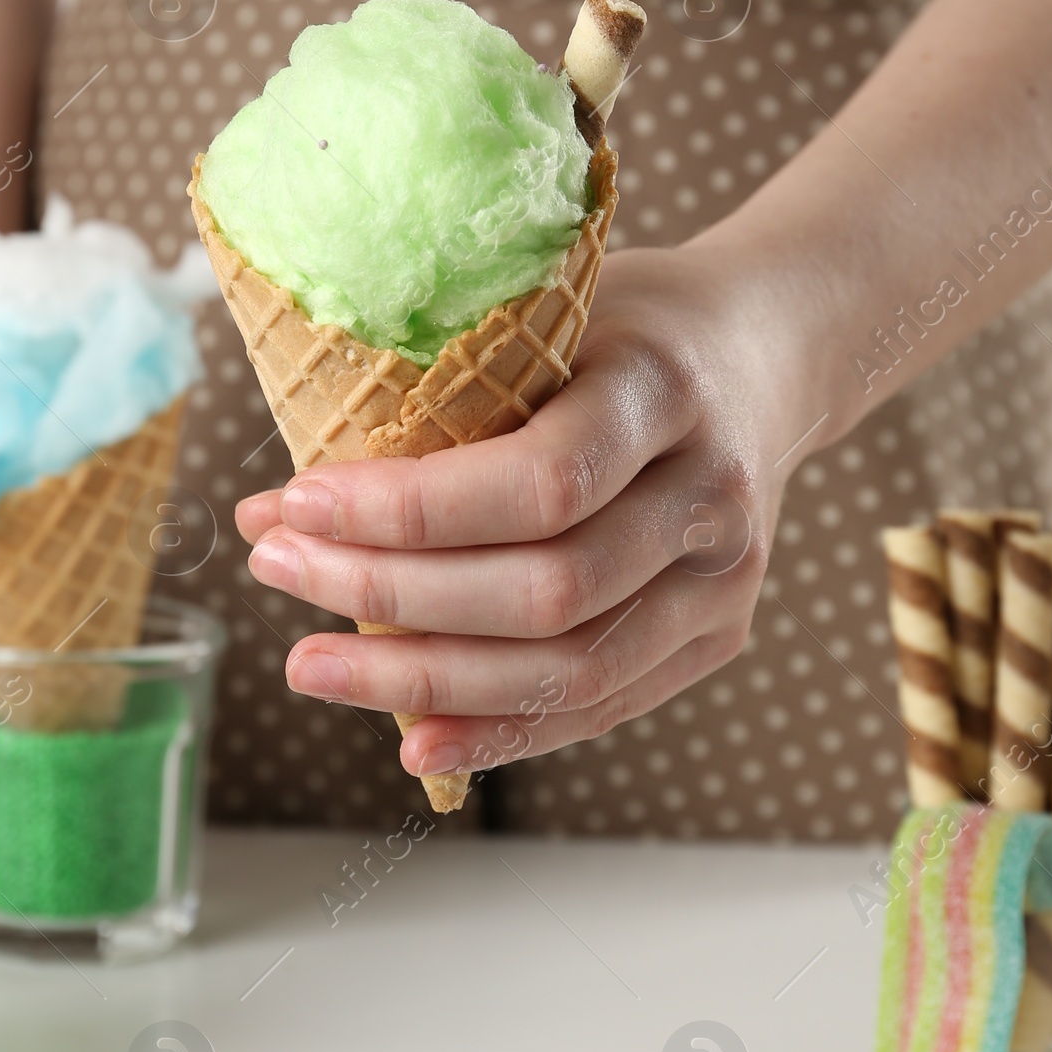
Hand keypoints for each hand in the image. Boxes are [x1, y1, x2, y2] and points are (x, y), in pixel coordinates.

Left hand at [235, 238, 818, 784]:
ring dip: (425, 680)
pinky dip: (500, 731)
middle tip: (279, 571)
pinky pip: (600, 705)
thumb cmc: (628, 325)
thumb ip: (435, 400)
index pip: (539, 481)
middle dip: (393, 597)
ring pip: (571, 666)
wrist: (772, 350)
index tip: (298, 504)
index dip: (411, 510)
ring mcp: (726, 581)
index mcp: (667, 390)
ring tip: (312, 663)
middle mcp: (712, 495)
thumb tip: (279, 505)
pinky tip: (410, 737)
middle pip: (548, 590)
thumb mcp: (549, 314)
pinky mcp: (719, 638)